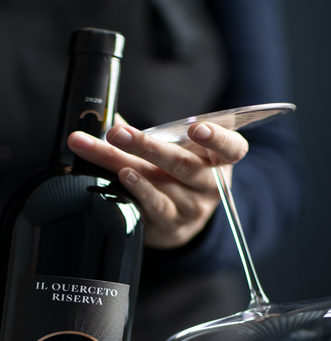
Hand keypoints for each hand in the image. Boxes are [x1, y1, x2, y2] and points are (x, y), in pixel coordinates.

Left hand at [67, 121, 248, 248]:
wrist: (180, 222)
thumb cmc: (178, 177)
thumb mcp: (180, 151)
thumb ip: (158, 132)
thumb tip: (112, 116)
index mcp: (219, 160)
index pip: (231, 148)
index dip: (217, 138)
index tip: (196, 129)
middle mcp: (210, 185)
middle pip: (180, 163)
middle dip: (145, 145)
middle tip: (117, 132)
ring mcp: (191, 207)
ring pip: (159, 182)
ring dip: (125, 163)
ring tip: (108, 148)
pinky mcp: (171, 225)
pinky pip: (154, 205)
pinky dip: (138, 189)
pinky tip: (122, 176)